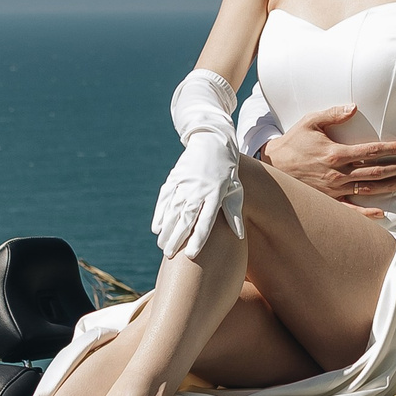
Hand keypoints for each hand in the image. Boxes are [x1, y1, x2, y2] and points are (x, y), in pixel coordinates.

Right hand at [152, 129, 244, 260]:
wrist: (212, 141)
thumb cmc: (228, 169)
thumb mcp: (236, 188)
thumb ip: (234, 212)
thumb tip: (239, 235)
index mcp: (215, 194)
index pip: (206, 221)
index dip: (198, 239)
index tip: (191, 255)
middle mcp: (198, 190)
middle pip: (185, 218)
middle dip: (177, 238)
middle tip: (170, 255)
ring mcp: (184, 183)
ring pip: (173, 210)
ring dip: (166, 229)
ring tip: (162, 246)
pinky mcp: (174, 177)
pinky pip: (164, 198)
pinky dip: (159, 213)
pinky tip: (156, 228)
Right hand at [261, 104, 395, 209]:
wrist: (273, 166)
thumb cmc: (293, 142)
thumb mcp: (311, 122)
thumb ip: (333, 114)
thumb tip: (353, 107)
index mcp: (335, 153)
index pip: (370, 151)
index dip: (390, 149)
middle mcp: (337, 173)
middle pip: (374, 171)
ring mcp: (333, 189)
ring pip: (367, 189)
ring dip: (387, 186)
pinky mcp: (327, 200)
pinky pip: (350, 210)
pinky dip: (366, 213)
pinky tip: (381, 212)